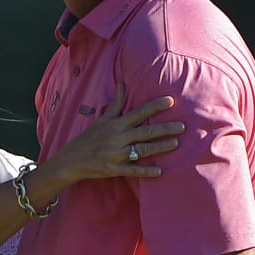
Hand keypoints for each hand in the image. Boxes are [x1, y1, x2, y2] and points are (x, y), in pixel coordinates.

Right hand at [52, 83, 182, 181]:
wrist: (72, 159)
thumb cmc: (89, 137)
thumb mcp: (102, 118)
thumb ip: (116, 103)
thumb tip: (122, 83)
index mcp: (116, 124)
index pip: (139, 112)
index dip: (155, 107)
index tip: (171, 101)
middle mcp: (118, 137)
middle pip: (145, 131)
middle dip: (165, 128)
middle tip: (182, 126)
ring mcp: (117, 154)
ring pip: (143, 149)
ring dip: (160, 147)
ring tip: (176, 143)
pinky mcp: (115, 168)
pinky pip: (133, 170)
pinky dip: (146, 171)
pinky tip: (160, 171)